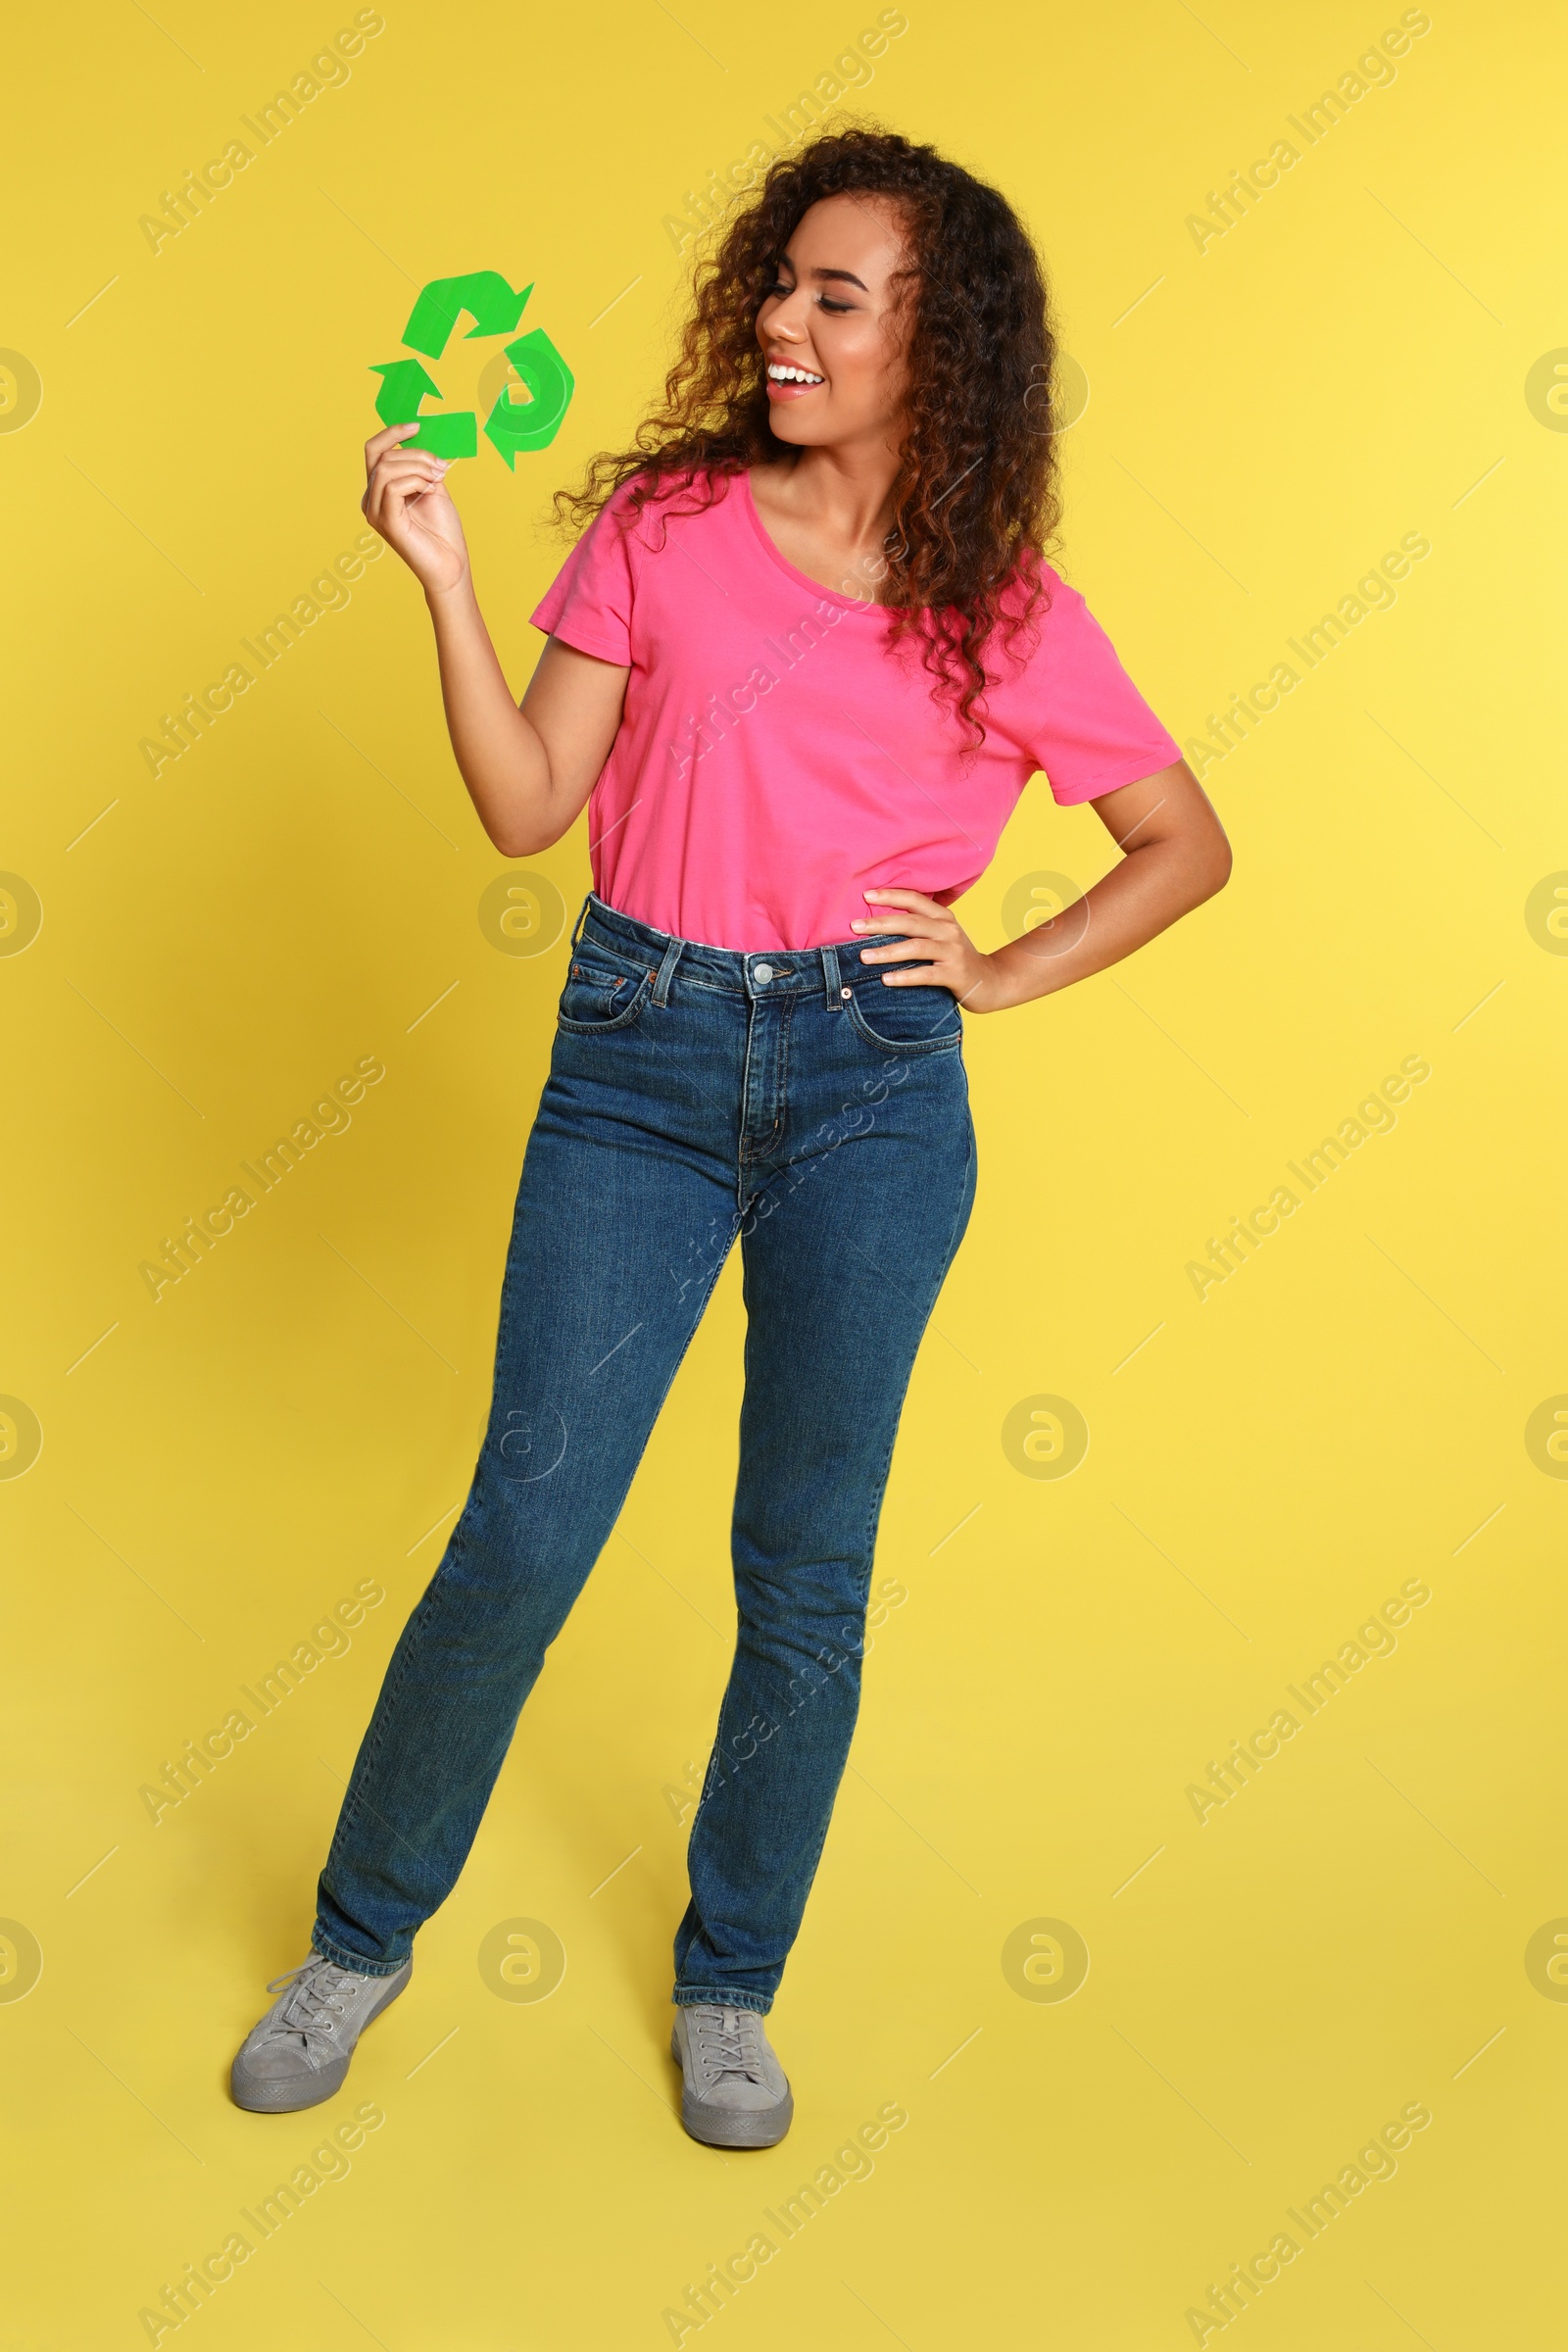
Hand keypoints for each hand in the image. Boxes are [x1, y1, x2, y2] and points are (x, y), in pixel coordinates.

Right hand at [361, 422, 470, 597]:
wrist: (451, 566)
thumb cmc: (443, 532)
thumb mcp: (432, 487)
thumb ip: (421, 466)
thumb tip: (420, 439)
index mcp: (378, 491)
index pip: (375, 450)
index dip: (393, 432)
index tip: (417, 426)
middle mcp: (370, 500)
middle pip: (380, 455)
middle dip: (414, 452)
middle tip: (441, 466)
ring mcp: (374, 512)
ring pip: (386, 468)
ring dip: (418, 466)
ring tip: (439, 479)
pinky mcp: (385, 522)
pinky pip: (393, 486)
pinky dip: (416, 481)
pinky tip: (431, 490)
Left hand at [851, 888, 1013, 1011]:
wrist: (992, 982)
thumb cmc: (956, 957)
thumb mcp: (943, 935)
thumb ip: (920, 926)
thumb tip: (879, 921)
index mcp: (943, 917)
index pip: (915, 900)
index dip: (891, 895)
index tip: (865, 895)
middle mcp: (948, 931)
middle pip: (911, 922)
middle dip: (880, 923)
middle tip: (854, 926)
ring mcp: (953, 952)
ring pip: (916, 947)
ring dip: (887, 951)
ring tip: (863, 956)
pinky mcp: (955, 975)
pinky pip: (926, 974)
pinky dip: (905, 976)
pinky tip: (886, 979)